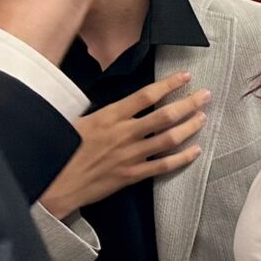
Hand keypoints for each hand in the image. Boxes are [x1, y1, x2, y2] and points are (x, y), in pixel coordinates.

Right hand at [40, 70, 208, 218]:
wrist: (54, 184)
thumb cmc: (61, 149)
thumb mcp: (79, 122)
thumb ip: (106, 113)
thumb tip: (127, 104)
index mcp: (108, 116)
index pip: (145, 95)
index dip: (168, 85)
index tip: (185, 77)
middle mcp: (123, 134)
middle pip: (164, 115)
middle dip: (188, 103)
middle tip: (206, 95)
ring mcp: (129, 156)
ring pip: (168, 139)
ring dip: (189, 127)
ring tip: (203, 117)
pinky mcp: (131, 175)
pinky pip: (162, 165)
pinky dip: (182, 158)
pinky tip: (195, 151)